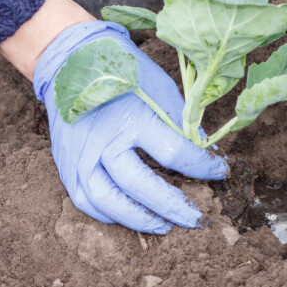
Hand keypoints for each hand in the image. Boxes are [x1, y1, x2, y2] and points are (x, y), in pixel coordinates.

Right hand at [34, 21, 228, 233]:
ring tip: (164, 226)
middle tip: (197, 219)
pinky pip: (86, 201)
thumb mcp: (159, 88)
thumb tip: (204, 155)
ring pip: (109, 202)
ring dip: (140, 220)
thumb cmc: (122, 72)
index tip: (221, 171)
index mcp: (132, 117)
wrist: (70, 60)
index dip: (203, 167)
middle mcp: (104, 141)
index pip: (175, 154)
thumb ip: (180, 123)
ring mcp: (81, 157)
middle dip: (173, 207)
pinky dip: (110, 215)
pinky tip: (131, 216)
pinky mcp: (66, 166)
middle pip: (141, 186)